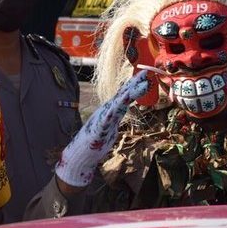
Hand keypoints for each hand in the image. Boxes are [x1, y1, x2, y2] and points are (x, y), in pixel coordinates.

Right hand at [54, 70, 148, 188]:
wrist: (79, 156)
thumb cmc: (95, 142)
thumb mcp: (110, 126)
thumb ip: (115, 117)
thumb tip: (122, 110)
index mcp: (111, 111)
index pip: (124, 94)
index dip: (135, 84)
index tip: (146, 74)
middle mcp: (107, 111)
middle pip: (122, 94)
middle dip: (134, 83)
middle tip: (147, 71)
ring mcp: (102, 119)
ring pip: (118, 104)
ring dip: (130, 94)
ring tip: (142, 86)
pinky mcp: (98, 130)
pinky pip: (106, 120)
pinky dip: (113, 112)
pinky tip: (119, 105)